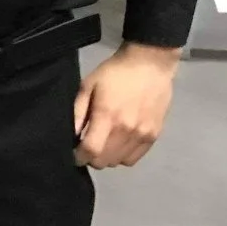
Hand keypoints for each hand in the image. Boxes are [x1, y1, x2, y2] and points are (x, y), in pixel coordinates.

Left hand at [73, 41, 181, 168]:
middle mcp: (126, 129)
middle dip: (91, 157)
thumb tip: (72, 136)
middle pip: (104, 161)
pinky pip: (134, 158)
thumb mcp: (89, 85)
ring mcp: (142, 134)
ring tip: (104, 144)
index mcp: (107, 116)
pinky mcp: (154, 135)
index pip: (91, 151)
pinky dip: (123, 156)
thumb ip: (78, 112)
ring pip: (118, 162)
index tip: (75, 153)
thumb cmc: (115, 72)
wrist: (150, 63)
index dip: (79, 157)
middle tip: (89, 145)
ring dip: (107, 157)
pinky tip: (119, 144)